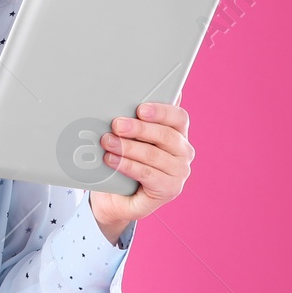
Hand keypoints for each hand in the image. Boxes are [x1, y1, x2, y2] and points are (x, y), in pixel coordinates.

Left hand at [88, 99, 193, 236]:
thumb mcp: (130, 137)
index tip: (141, 109)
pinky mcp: (169, 189)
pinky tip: (112, 159)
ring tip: (108, 142)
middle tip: (116, 125)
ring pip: (153, 155)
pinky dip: (127, 165)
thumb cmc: (125, 160)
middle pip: (165, 135)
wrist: (116, 197)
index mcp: (179, 133)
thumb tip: (126, 95)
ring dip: (128, 147)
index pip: (178, 117)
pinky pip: (147, 174)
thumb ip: (135, 119)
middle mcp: (183, 152)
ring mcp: (179, 172)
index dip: (161, 111)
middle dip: (138, 128)